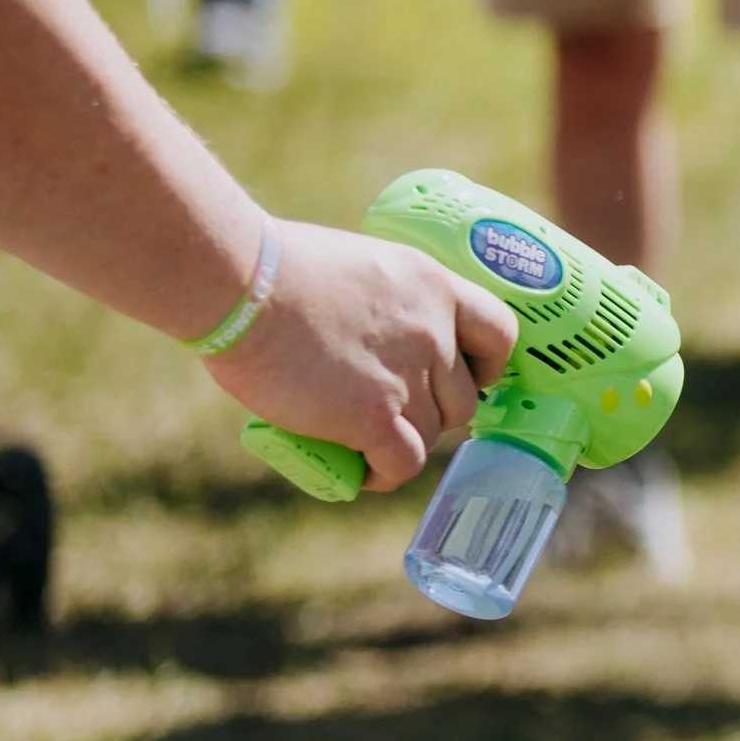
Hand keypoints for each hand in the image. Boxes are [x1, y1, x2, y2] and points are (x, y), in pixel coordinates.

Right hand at [201, 222, 519, 493]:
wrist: (241, 283)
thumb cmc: (275, 267)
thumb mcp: (357, 266)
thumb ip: (383, 302)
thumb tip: (370, 337)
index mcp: (434, 286)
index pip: (498, 334)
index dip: (486, 366)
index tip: (465, 378)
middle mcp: (433, 332)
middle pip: (463, 398)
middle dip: (434, 413)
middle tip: (395, 415)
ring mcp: (407, 376)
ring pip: (430, 435)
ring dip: (403, 444)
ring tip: (365, 443)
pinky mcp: (373, 416)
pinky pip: (402, 464)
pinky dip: (384, 474)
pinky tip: (362, 470)